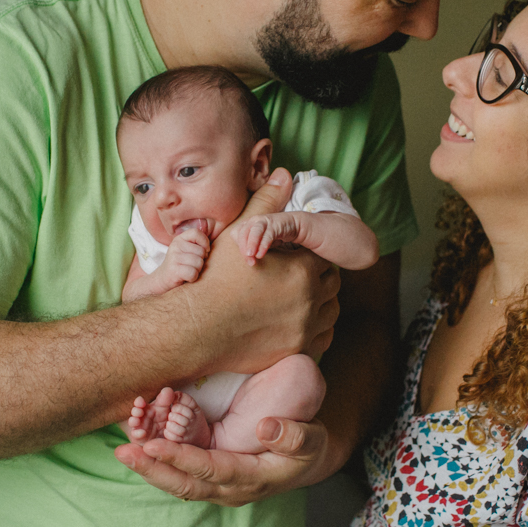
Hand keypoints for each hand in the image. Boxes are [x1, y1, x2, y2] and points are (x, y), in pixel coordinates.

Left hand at [115, 416, 327, 505]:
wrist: (307, 462)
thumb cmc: (310, 447)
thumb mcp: (313, 439)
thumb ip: (293, 434)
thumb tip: (266, 427)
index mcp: (252, 478)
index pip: (209, 470)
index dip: (180, 458)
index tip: (152, 445)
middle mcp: (230, 489)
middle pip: (184, 485)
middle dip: (152, 470)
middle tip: (123, 453)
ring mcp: (219, 488)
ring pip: (178, 484)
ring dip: (149, 469)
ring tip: (122, 451)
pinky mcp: (212, 479)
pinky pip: (180, 476)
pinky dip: (158, 464)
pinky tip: (139, 447)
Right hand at [152, 228, 210, 291]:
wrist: (162, 279)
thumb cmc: (180, 265)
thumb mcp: (186, 251)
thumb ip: (197, 245)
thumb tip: (209, 248)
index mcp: (179, 239)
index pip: (196, 232)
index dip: (205, 242)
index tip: (205, 251)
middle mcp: (176, 246)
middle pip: (201, 251)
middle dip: (201, 261)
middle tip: (191, 265)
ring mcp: (174, 257)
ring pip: (199, 263)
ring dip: (197, 270)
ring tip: (188, 271)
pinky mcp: (174, 270)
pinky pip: (193, 273)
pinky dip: (193, 278)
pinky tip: (186, 277)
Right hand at [186, 168, 339, 372]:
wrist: (196, 328)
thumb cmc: (214, 279)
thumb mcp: (241, 235)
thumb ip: (266, 204)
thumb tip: (285, 175)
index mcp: (302, 269)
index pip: (322, 256)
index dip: (307, 255)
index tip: (293, 258)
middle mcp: (310, 299)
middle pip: (331, 283)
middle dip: (317, 278)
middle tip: (295, 277)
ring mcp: (305, 328)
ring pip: (330, 312)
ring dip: (320, 303)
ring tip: (296, 299)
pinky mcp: (296, 351)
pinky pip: (323, 339)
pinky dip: (316, 330)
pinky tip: (296, 321)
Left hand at [229, 213, 301, 264]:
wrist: (292, 225)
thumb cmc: (271, 235)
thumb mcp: (259, 242)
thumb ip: (251, 249)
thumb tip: (245, 262)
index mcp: (246, 224)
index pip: (235, 234)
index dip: (238, 246)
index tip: (245, 258)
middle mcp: (253, 221)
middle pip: (243, 233)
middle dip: (244, 248)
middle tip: (248, 261)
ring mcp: (263, 221)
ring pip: (254, 231)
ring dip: (251, 244)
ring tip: (250, 255)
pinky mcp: (275, 224)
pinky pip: (267, 235)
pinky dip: (263, 245)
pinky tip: (261, 254)